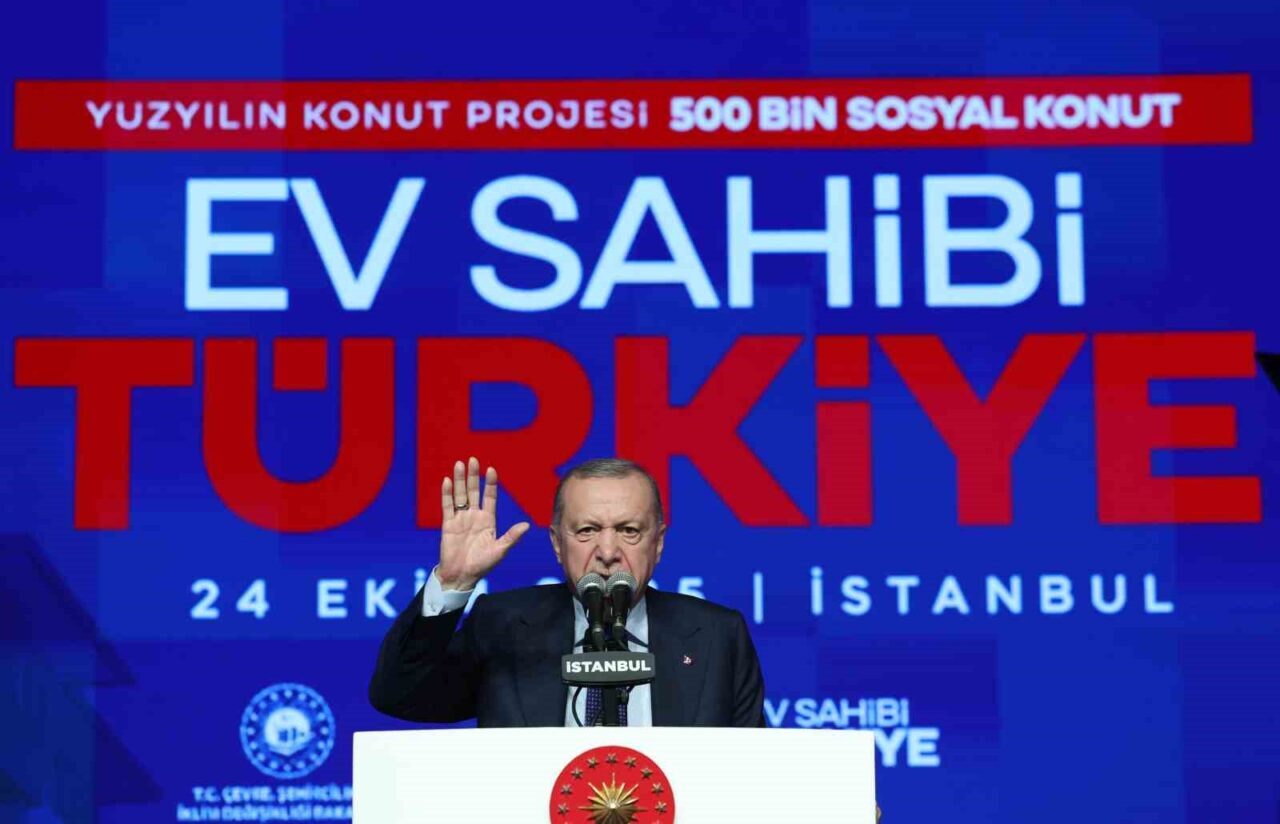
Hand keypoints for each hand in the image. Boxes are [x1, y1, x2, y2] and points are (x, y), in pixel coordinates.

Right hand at [436, 457, 529, 590]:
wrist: (461, 576)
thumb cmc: (482, 565)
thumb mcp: (500, 550)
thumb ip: (511, 537)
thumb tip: (527, 525)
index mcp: (488, 520)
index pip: (490, 497)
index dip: (490, 484)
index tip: (491, 470)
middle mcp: (474, 516)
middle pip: (473, 491)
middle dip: (473, 476)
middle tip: (473, 459)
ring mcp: (460, 519)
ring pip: (460, 495)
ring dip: (459, 480)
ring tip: (460, 464)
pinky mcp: (448, 524)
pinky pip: (447, 506)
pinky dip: (447, 493)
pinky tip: (448, 480)